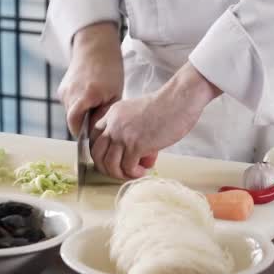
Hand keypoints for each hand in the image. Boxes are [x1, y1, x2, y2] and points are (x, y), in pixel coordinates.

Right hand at [57, 22, 122, 135]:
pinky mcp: (61, 89)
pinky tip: (88, 99)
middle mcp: (71, 94)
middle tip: (96, 124)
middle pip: (72, 121)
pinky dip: (77, 107)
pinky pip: (68, 105)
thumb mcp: (114, 94)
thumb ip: (103, 115)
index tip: (91, 138)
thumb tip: (94, 133)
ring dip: (80, 116)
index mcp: (87, 95)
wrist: (95, 47)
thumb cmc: (110, 69)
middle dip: (82, 126)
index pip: (76, 125)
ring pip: (70, 114)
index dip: (82, 135)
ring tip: (94, 107)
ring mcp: (64, 91)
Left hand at [91, 62, 221, 178]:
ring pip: (109, 164)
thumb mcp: (138, 112)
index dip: (100, 152)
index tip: (111, 159)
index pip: (93, 137)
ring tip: (134, 172)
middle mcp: (113, 124)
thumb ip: (130, 130)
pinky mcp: (136, 145)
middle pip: (97, 154)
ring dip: (120, 174)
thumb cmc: (166, 106)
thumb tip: (136, 156)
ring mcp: (123, 135)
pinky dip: (134, 173)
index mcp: (112, 114)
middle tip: (121, 171)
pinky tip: (143, 171)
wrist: (179, 100)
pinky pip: (127, 167)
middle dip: (106, 168)